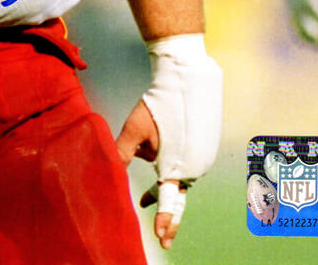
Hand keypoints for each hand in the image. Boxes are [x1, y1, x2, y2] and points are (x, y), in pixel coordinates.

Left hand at [118, 34, 221, 248]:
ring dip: (165, 170)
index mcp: (177, 167)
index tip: (162, 239)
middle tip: (157, 225)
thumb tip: (111, 173)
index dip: (165, 221)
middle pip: (174, 189)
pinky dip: (174, 156)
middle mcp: (195, 167)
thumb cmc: (158, 103)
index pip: (169, 201)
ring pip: (178, 171)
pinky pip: (186, 158)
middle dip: (163, 202)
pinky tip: (165, 139)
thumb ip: (123, 154)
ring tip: (149, 161)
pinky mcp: (206, 144)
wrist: (187, 78)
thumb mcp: (134, 129)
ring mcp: (204, 156)